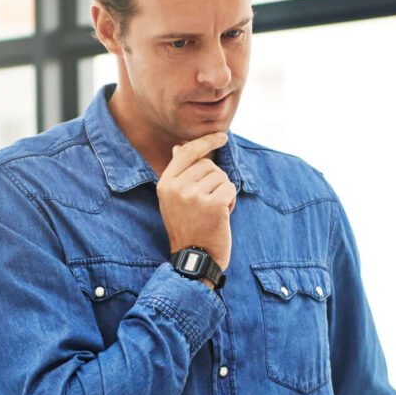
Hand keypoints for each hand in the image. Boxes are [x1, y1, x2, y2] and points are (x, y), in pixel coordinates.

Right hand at [157, 133, 235, 268]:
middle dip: (215, 181)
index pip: (186, 152)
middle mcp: (177, 187)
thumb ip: (179, 173)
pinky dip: (231, 202)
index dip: (206, 142)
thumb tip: (179, 147)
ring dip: (223, 192)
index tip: (222, 136)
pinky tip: (221, 216)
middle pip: (208, 165)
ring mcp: (194, 195)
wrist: (194, 258)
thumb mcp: (174, 199)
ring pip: (222, 177)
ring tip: (213, 211)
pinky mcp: (213, 204)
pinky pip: (230, 189)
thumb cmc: (187, 227)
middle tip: (207, 203)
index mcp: (165, 184)